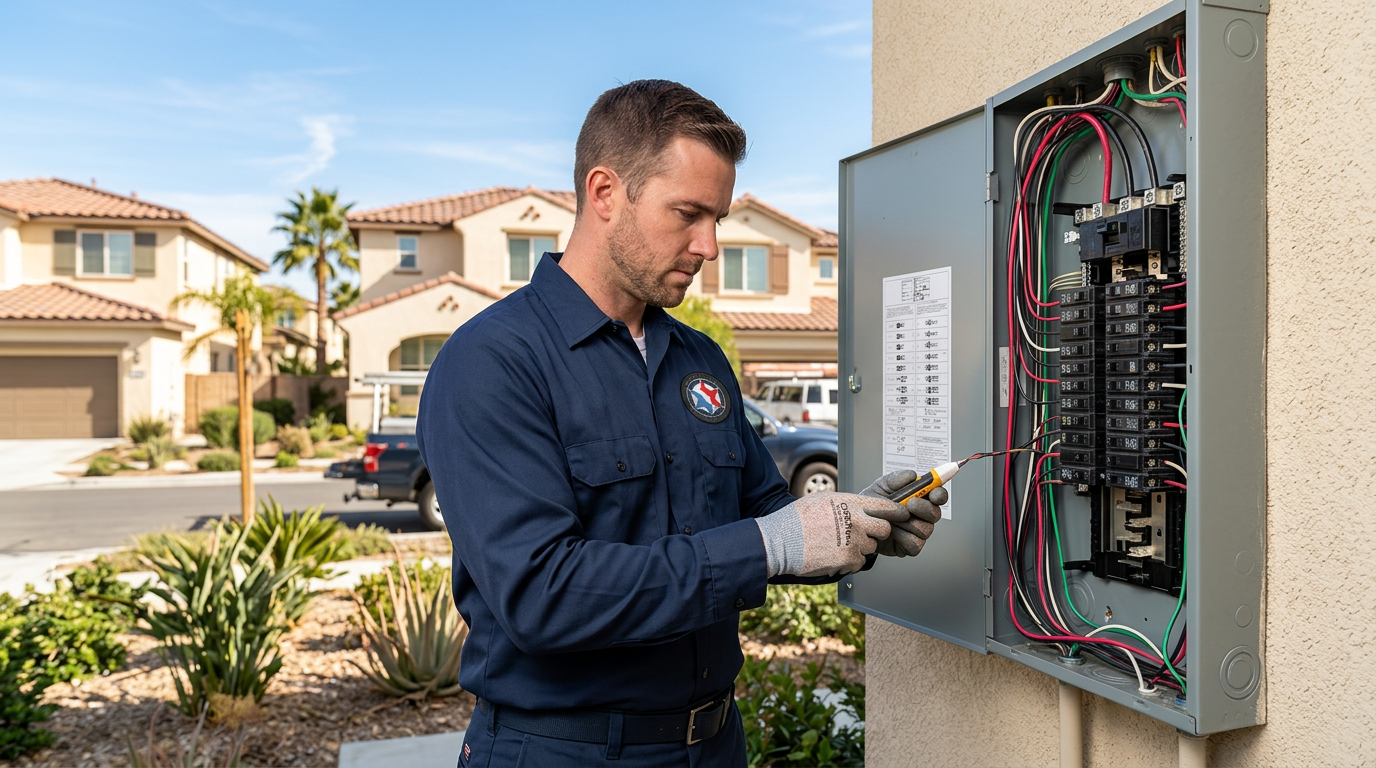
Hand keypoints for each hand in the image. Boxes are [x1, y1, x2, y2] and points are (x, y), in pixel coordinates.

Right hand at [755, 492, 898, 577]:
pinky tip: (833, 555)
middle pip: (884, 530)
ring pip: (870, 548)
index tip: (900, 515)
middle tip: (862, 534)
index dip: (895, 512)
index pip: (885, 507)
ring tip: (837, 544)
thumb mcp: (824, 499)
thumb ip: (847, 503)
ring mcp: (854, 542)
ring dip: (859, 548)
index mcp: (851, 503)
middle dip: (877, 533)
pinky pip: (859, 562)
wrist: (782, 541)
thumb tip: (860, 506)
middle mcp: (857, 521)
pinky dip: (850, 561)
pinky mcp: (849, 560)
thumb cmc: (798, 518)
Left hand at [860, 469, 946, 556]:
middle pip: (936, 514)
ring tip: (892, 518)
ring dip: (907, 523)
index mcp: (919, 498)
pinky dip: (902, 537)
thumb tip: (912, 475)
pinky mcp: (911, 546)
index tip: (934, 494)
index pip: (938, 496)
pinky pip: (915, 544)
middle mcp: (922, 516)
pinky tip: (891, 531)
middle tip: (910, 503)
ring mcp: (918, 532)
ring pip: (925, 529)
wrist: (860, 525)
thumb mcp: (881, 486)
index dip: (939, 495)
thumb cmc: (873, 505)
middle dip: (924, 508)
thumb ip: (896, 479)